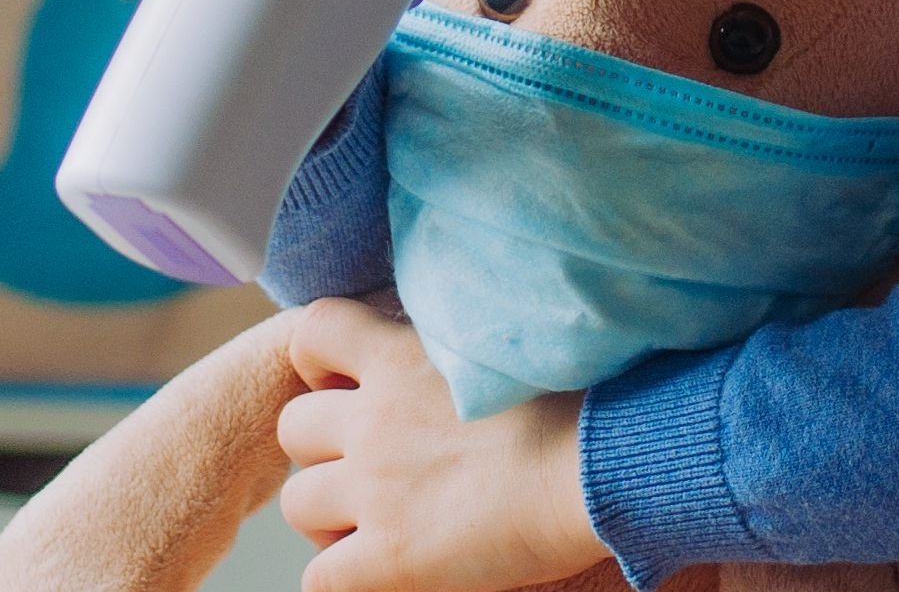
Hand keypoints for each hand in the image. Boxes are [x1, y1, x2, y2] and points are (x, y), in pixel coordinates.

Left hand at [274, 298, 605, 591]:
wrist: (605, 466)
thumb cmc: (587, 403)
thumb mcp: (508, 350)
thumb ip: (460, 355)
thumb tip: (456, 365)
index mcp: (404, 357)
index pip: (314, 331)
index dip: (319, 362)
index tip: (349, 384)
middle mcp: (376, 419)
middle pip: (293, 426)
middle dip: (322, 450)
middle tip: (369, 469)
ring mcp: (376, 490)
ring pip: (296, 503)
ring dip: (328, 516)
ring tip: (376, 524)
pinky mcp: (391, 558)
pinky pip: (320, 579)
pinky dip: (343, 578)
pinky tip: (385, 571)